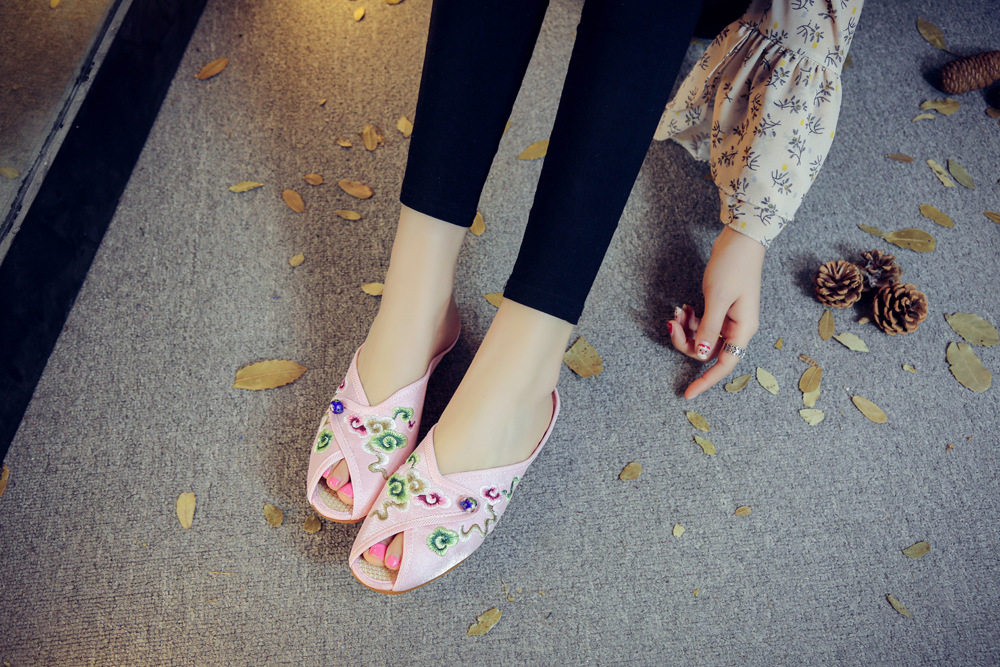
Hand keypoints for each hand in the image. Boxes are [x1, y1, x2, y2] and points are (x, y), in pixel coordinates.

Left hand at [669, 226, 765, 399]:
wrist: (740, 240)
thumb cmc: (732, 267)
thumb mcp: (716, 299)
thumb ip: (708, 329)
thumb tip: (701, 355)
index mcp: (743, 330)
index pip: (724, 365)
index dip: (706, 381)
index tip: (687, 394)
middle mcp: (738, 328)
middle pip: (708, 351)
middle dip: (686, 342)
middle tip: (671, 323)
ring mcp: (730, 319)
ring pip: (703, 338)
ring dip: (687, 329)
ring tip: (678, 310)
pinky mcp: (721, 309)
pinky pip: (703, 325)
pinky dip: (691, 320)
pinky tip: (684, 308)